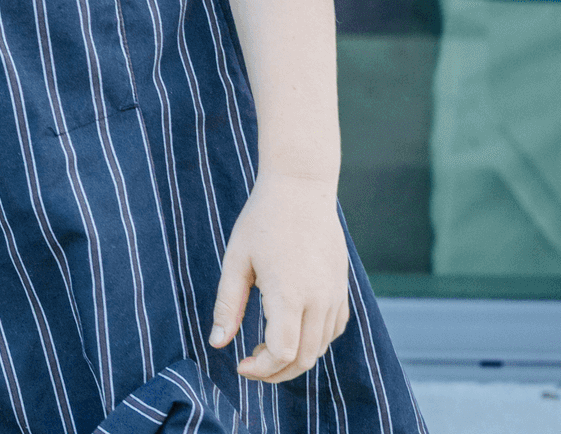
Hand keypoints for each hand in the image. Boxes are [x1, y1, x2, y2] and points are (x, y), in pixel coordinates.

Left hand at [210, 173, 352, 383]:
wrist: (301, 189)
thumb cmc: (262, 220)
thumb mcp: (236, 260)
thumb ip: (227, 305)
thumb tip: (217, 344)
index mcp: (289, 293)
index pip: (282, 352)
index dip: (261, 368)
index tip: (239, 364)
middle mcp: (319, 299)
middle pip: (304, 358)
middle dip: (276, 372)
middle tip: (250, 365)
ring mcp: (335, 296)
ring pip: (320, 348)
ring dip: (295, 359)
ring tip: (265, 349)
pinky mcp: (343, 290)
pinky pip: (333, 330)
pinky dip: (313, 342)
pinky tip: (291, 331)